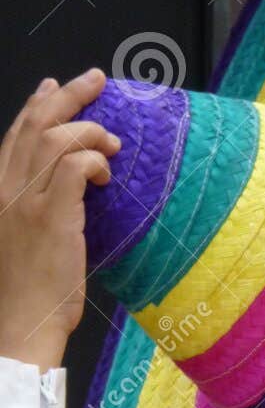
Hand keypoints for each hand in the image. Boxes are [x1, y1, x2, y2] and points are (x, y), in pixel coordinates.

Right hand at [0, 68, 121, 369]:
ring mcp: (26, 202)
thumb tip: (70, 191)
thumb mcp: (25, 243)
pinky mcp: (50, 218)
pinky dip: (92, 160)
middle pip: (34, 124)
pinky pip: (73, 167)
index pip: (15, 134)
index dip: (37, 106)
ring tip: (111, 139)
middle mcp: (6, 189)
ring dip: (88, 129)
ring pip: (54, 138)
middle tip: (94, 81)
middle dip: (67, 95)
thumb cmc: (30, 295)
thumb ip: (39, 210)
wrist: (20, 326)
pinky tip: (106, 171)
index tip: (56, 87)